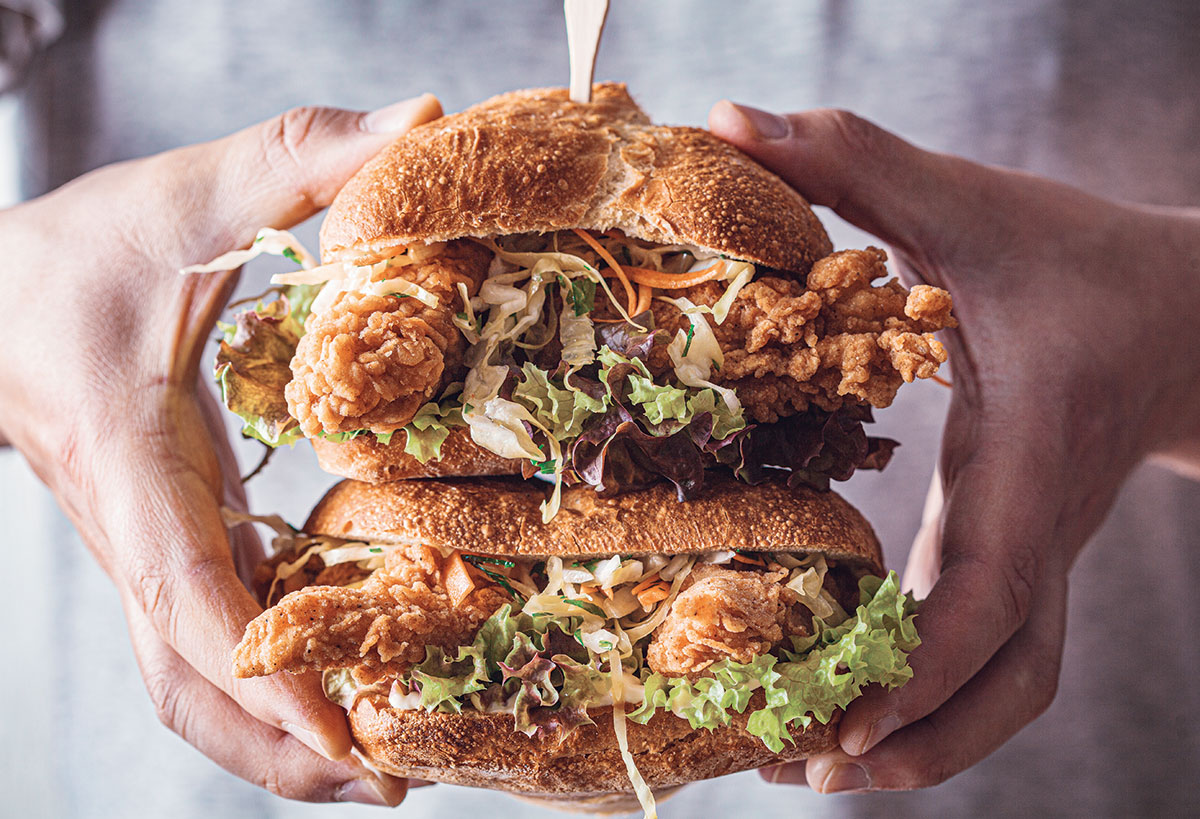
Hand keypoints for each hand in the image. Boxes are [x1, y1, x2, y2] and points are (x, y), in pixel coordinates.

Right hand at [0, 94, 442, 803]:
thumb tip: (423, 121)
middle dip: (280, 748)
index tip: (345, 729)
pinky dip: (269, 686)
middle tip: (388, 784)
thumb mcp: (181, 192)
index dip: (263, 670)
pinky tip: (341, 693)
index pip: (187, 592)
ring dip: (273, 740)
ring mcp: (146, 550)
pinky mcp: (165, 544)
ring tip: (377, 775)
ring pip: (191, 684)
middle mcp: (135, 531)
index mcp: (130, 461)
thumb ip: (298, 156)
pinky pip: (210, 643)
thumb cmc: (73, 255)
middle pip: (189, 684)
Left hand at [708, 101, 1199, 790]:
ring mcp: (1035, 555)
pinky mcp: (1018, 552)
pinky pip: (989, 655)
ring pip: (1007, 689)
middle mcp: (1037, 532)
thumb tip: (732, 123)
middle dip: (914, 744)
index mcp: (1028, 464)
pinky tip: (857, 701)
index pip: (992, 598)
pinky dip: (932, 697)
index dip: (923, 673)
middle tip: (806, 772)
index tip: (845, 723)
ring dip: (926, 744)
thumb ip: (859, 163)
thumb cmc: (1081, 264)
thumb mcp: (972, 206)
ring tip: (820, 770)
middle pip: (1004, 684)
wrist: (1183, 312)